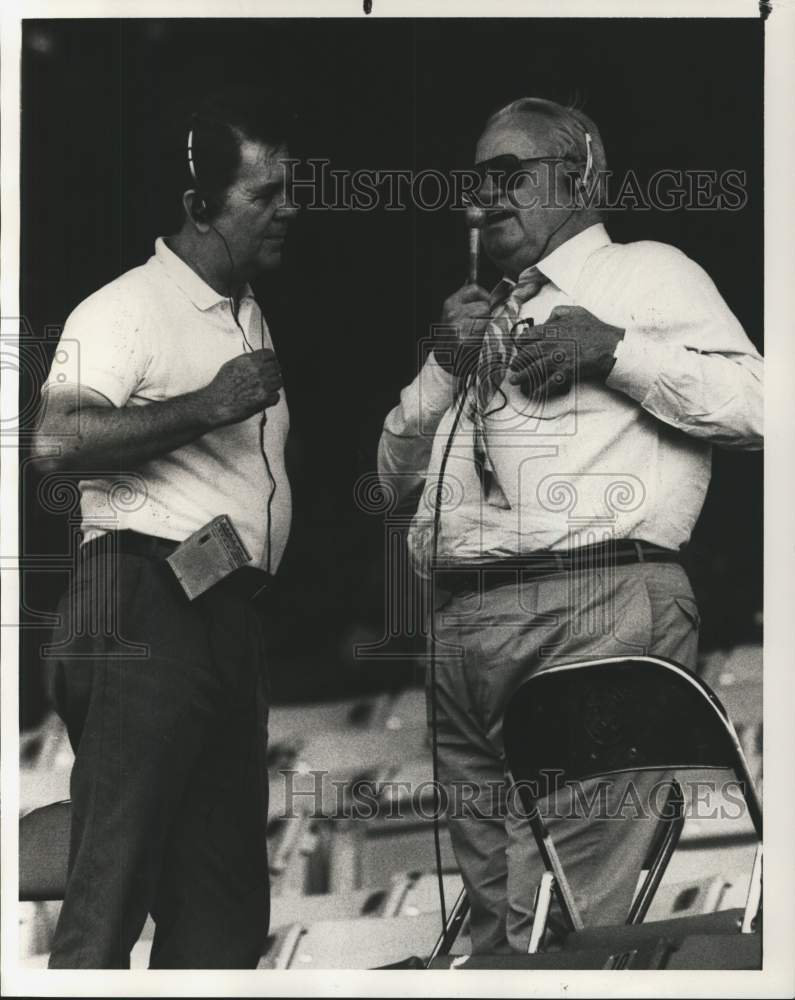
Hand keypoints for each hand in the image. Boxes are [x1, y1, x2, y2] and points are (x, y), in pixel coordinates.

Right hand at [200, 349, 282, 426]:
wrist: (215, 404)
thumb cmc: (220, 386)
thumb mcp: (231, 365)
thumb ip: (246, 361)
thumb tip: (256, 359)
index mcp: (249, 360)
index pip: (270, 354)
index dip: (271, 360)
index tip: (270, 365)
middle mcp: (257, 370)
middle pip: (277, 368)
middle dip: (273, 374)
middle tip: (267, 381)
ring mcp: (262, 384)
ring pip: (279, 381)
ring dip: (274, 386)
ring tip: (263, 391)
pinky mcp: (264, 398)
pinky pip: (276, 396)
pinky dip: (271, 399)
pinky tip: (262, 400)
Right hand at [433, 283, 492, 373]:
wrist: (443, 362)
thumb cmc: (451, 339)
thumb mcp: (454, 316)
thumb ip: (465, 303)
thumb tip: (480, 292)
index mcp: (450, 304)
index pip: (473, 289)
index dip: (484, 295)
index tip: (486, 302)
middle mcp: (453, 313)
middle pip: (484, 304)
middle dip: (486, 314)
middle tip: (478, 325)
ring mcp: (459, 326)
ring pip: (486, 317)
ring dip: (486, 325)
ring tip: (476, 334)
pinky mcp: (466, 339)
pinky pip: (485, 331)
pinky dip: (485, 336)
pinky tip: (476, 341)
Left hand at [508, 305, 623, 398]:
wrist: (610, 346)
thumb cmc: (594, 328)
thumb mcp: (575, 312)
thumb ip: (557, 313)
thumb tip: (546, 319)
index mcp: (551, 330)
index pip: (527, 336)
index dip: (521, 342)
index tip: (519, 347)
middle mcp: (550, 345)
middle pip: (526, 354)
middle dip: (517, 362)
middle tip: (513, 367)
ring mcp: (557, 360)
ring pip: (533, 369)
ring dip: (521, 376)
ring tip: (514, 381)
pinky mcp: (565, 373)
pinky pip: (549, 383)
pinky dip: (540, 389)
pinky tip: (533, 392)